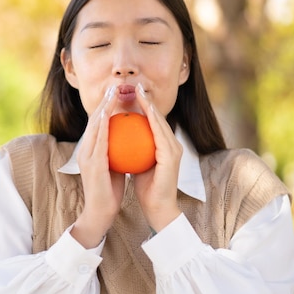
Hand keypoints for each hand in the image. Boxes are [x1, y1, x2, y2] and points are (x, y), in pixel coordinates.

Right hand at [71, 85, 125, 247]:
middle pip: (94, 121)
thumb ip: (118, 151)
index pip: (98, 125)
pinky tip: (109, 115)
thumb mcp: (114, 166)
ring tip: (111, 94)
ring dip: (102, 109)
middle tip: (113, 87)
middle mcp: (84, 150)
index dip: (105, 108)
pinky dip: (102, 126)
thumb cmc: (110, 191)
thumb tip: (131, 138)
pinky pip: (98, 141)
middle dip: (103, 103)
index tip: (116, 94)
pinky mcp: (91, 164)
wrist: (100, 213)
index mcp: (90, 150)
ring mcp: (86, 157)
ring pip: (93, 127)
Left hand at [133, 83, 181, 231]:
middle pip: (158, 117)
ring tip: (139, 92)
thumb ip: (133, 149)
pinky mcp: (171, 157)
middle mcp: (172, 145)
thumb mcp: (137, 163)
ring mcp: (174, 150)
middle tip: (137, 85)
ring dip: (150, 106)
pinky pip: (159, 134)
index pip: (153, 122)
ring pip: (160, 122)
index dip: (144, 106)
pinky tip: (142, 112)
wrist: (157, 208)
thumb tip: (119, 135)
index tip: (132, 93)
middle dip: (148, 100)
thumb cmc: (145, 188)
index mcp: (165, 146)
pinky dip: (151, 121)